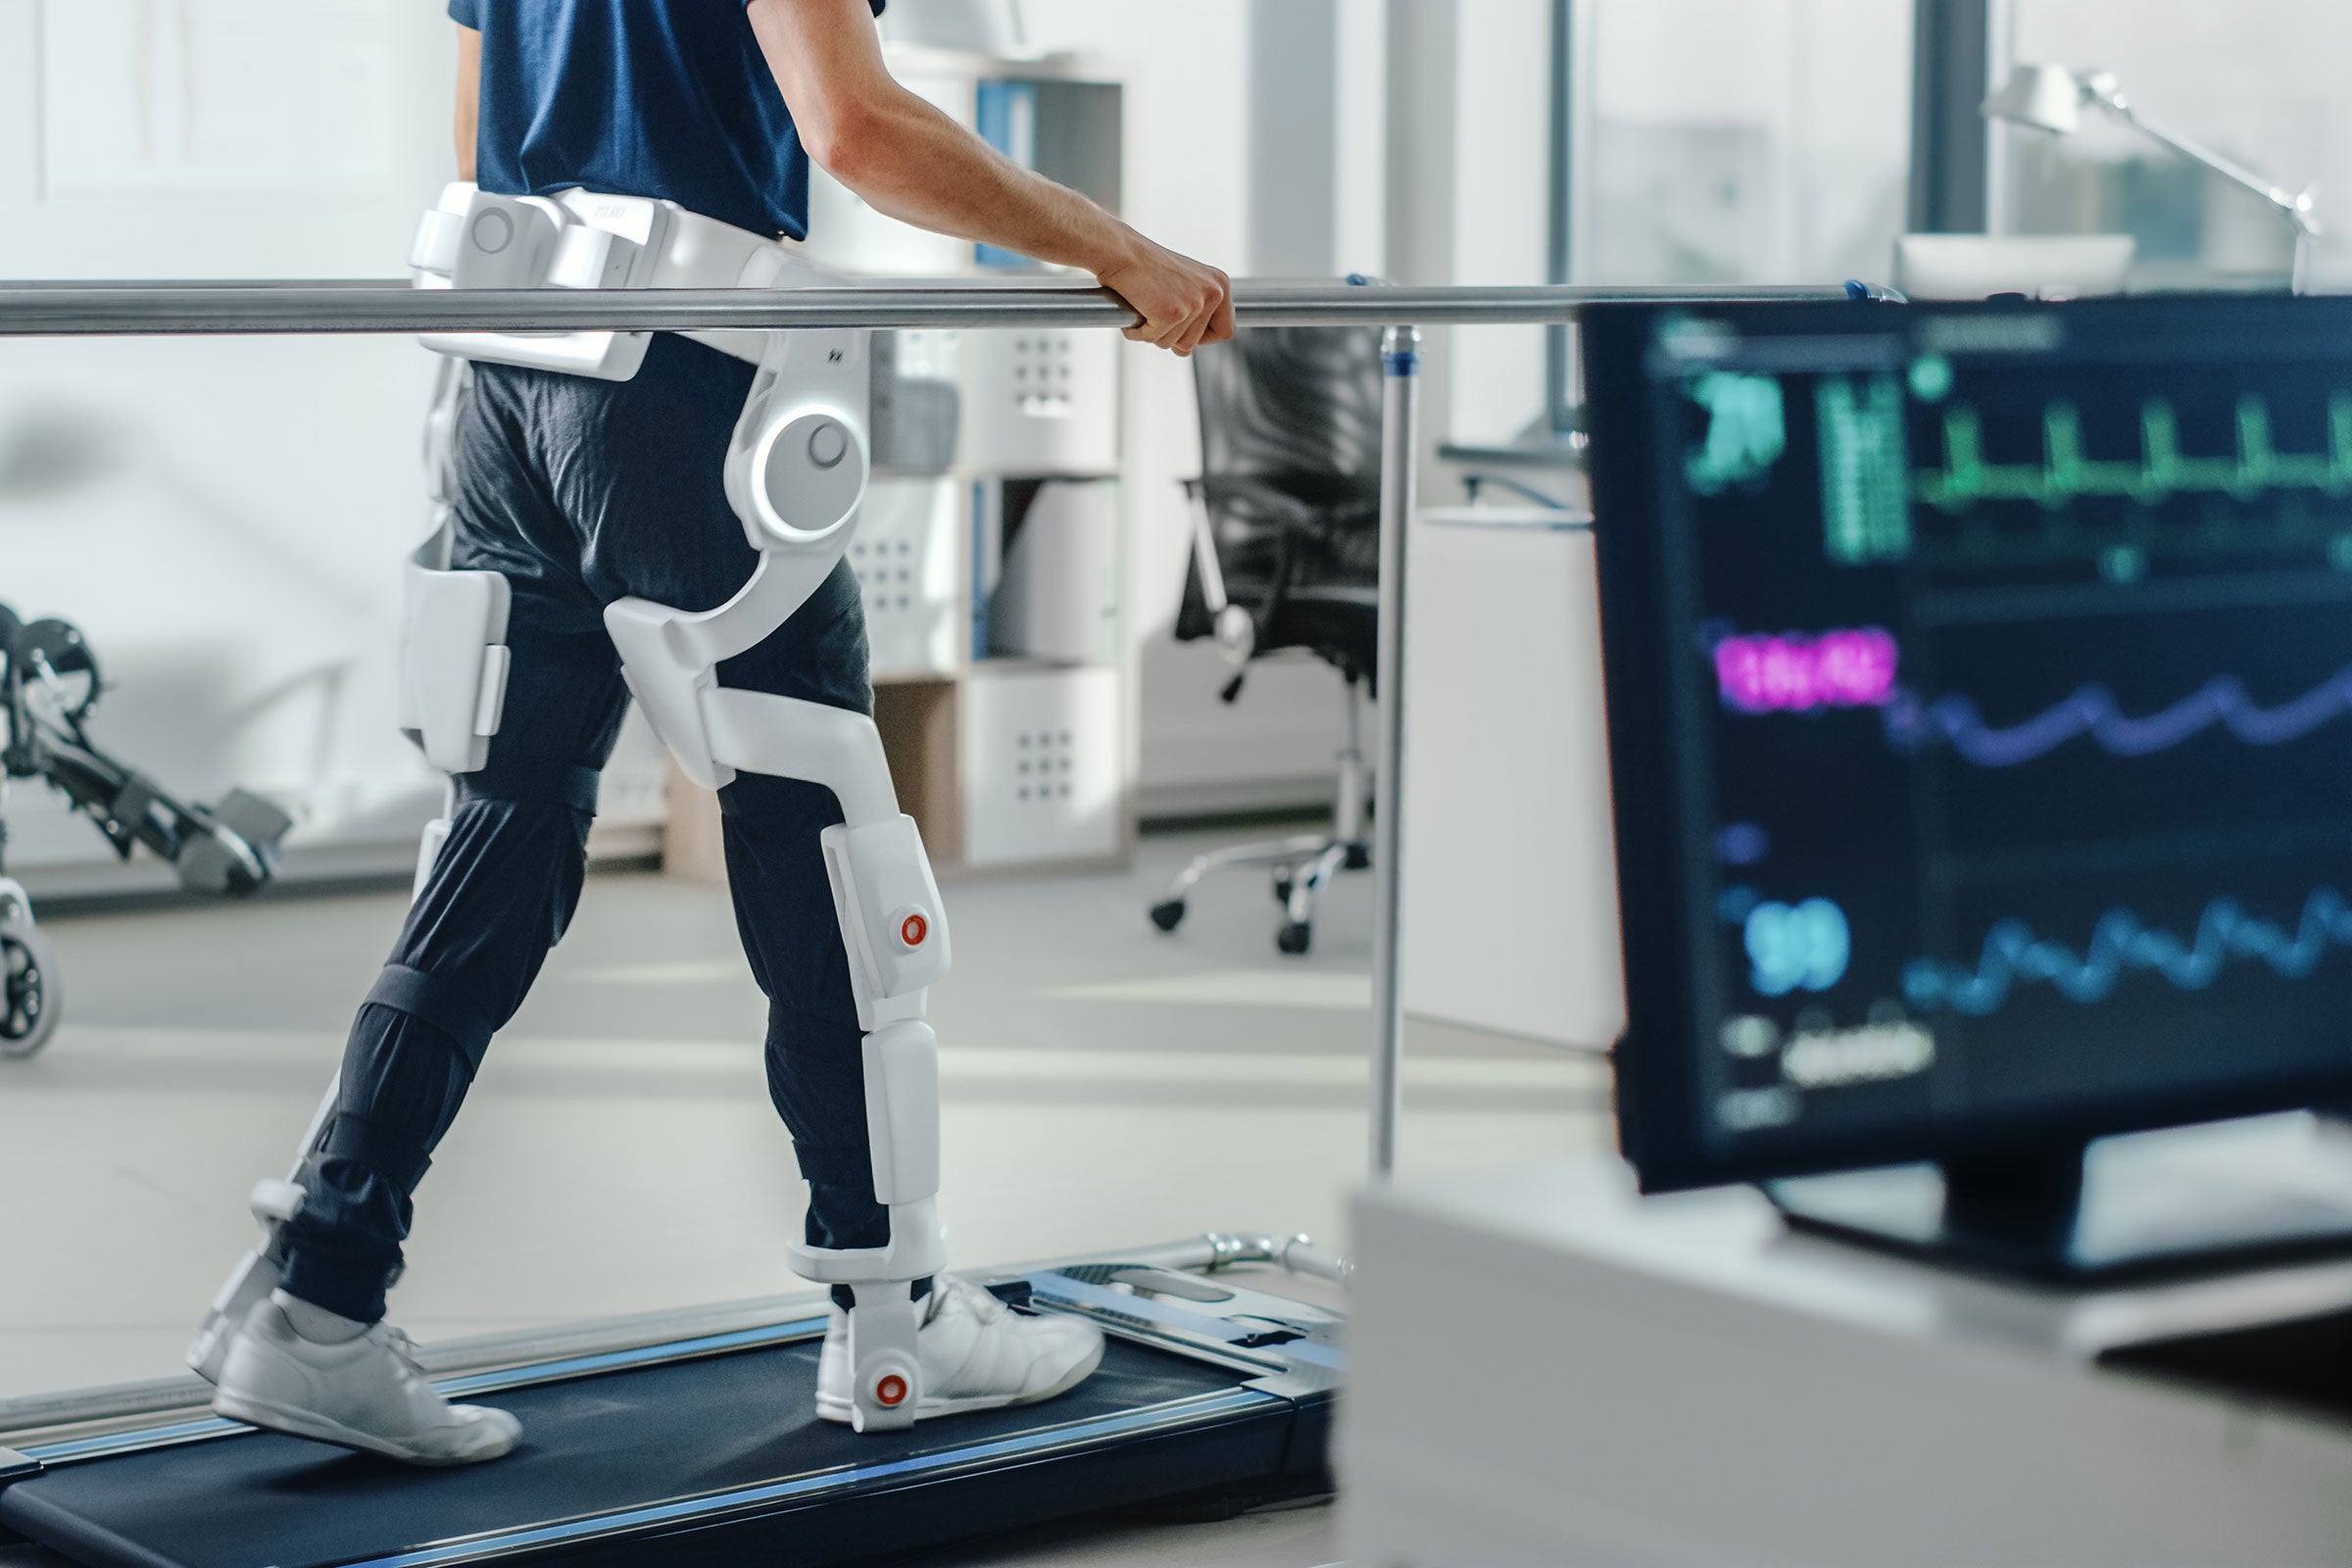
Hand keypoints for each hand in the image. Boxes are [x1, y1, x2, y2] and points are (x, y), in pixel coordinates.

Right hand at [1096, 232, 1233, 356]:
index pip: (1225, 331)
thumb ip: (1196, 309)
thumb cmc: (1145, 266)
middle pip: (1194, 343)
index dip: (1202, 338)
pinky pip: (1152, 339)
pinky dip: (1136, 331)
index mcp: (1220, 284)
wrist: (1121, 251)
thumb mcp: (1184, 284)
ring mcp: (1194, 304)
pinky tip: (1133, 308)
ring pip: (1173, 344)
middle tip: (1155, 310)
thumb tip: (1189, 347)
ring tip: (1144, 304)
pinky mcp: (1172, 314)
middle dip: (1171, 335)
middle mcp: (1214, 293)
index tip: (1183, 328)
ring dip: (1152, 332)